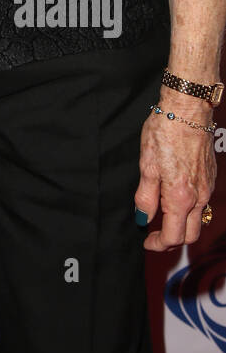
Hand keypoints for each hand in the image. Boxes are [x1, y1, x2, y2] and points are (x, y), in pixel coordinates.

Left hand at [135, 91, 216, 249]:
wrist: (188, 108)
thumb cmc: (165, 131)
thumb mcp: (146, 164)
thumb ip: (146, 196)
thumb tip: (143, 217)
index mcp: (181, 197)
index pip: (174, 236)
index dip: (158, 244)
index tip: (147, 241)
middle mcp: (199, 196)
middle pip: (191, 234)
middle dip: (173, 241)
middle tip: (155, 236)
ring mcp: (207, 186)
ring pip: (199, 219)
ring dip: (183, 225)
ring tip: (163, 217)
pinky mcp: (210, 176)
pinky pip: (203, 202)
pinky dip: (190, 210)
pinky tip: (175, 199)